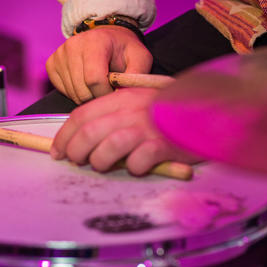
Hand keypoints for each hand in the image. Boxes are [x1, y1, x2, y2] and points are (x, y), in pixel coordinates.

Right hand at [46, 25, 152, 104]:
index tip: (114, 92)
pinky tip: (85, 82)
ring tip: (98, 84)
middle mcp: (73, 45)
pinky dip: (75, 92)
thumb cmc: (123, 49)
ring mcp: (60, 55)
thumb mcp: (140, 58)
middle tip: (108, 89)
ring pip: (72, 93)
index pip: (94, 79)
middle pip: (82, 90)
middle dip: (97, 96)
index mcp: (95, 42)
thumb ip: (137, 76)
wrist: (106, 36)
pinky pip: (63, 90)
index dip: (106, 93)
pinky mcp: (51, 64)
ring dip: (88, 95)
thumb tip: (126, 97)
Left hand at [50, 88, 199, 174]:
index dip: (64, 136)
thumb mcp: (138, 102)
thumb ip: (113, 115)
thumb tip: (83, 139)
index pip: (81, 115)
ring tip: (105, 166)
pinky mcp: (164, 145)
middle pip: (88, 133)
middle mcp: (131, 111)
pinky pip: (139, 162)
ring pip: (108, 149)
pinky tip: (138, 167)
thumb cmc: (168, 111)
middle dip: (76, 152)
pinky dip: (134, 168)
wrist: (209, 107)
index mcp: (121, 98)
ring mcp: (147, 128)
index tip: (58, 152)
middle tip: (78, 162)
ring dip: (100, 162)